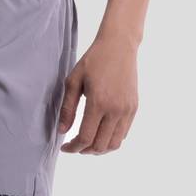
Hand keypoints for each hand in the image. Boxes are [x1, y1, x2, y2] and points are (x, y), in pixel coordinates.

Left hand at [58, 36, 138, 153]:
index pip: (85, 138)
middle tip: (75, 145)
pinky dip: (110, 140)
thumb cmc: (94, 60)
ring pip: (113, 144)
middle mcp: (115, 109)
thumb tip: (62, 131)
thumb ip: (67, 108)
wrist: (120, 45)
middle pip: (99, 146)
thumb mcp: (73, 81)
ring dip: (99, 149)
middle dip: (84, 150)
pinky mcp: (134, 108)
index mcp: (98, 103)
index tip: (65, 147)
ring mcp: (127, 110)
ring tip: (88, 143)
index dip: (73, 148)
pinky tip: (100, 133)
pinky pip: (123, 134)